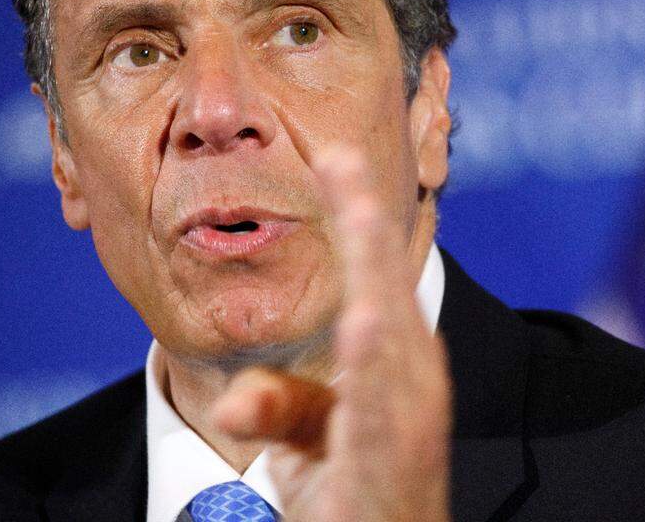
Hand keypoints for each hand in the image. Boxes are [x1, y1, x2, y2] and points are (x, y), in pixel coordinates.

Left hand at [209, 147, 451, 521]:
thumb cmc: (353, 488)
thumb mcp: (309, 439)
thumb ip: (279, 405)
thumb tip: (234, 402)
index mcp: (393, 359)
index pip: (373, 275)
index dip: (355, 214)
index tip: (333, 154)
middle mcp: (410, 378)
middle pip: (387, 286)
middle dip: (368, 223)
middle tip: (344, 155)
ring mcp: (408, 417)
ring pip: (391, 333)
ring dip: (377, 271)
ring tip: (362, 215)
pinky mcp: (394, 459)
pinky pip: (383, 405)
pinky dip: (376, 361)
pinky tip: (367, 319)